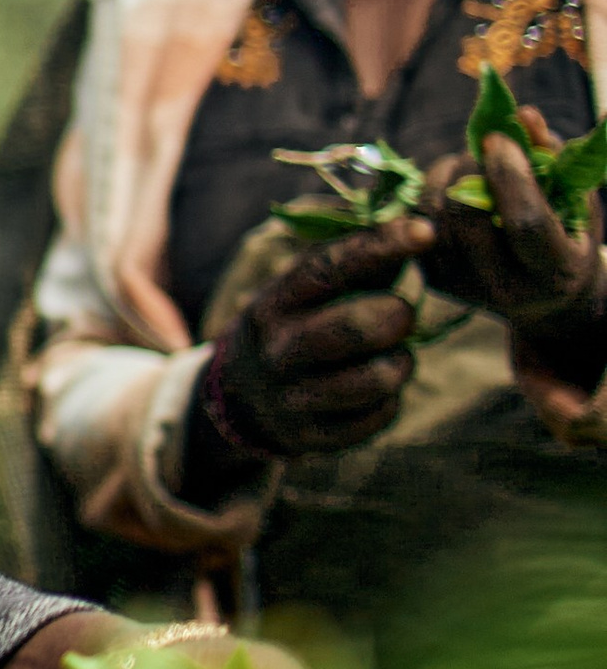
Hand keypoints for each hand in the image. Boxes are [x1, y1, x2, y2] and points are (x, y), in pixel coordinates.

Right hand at [187, 218, 426, 482]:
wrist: (243, 398)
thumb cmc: (293, 326)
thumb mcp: (301, 291)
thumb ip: (351, 265)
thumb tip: (415, 232)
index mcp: (275, 303)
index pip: (329, 268)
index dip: (380, 246)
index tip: (425, 230)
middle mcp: (278, 351)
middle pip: (359, 327)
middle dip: (399, 315)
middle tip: (400, 313)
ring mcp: (294, 398)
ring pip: (378, 377)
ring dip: (401, 360)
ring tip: (393, 353)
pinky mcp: (316, 438)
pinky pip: (380, 415)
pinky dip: (391, 398)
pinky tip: (375, 387)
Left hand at [419, 137, 606, 388]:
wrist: (544, 298)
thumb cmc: (567, 235)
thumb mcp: (575, 201)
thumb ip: (553, 158)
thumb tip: (524, 115)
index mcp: (554, 271)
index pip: (524, 222)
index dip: (509, 174)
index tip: (498, 138)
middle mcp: (507, 289)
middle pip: (469, 219)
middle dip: (470, 168)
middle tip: (483, 145)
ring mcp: (465, 289)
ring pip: (435, 217)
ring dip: (445, 175)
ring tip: (468, 161)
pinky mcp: (435, 281)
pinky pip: (416, 224)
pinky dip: (430, 192)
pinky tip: (452, 183)